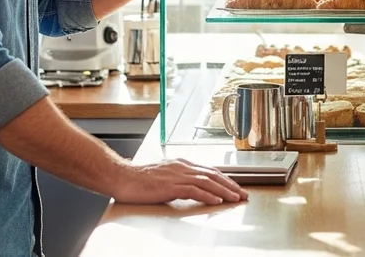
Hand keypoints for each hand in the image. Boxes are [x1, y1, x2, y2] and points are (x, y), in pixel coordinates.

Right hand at [109, 159, 248, 205]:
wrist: (121, 177)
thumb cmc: (138, 179)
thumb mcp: (163, 177)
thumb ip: (178, 180)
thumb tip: (190, 188)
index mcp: (181, 164)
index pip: (209, 170)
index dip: (224, 179)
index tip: (235, 188)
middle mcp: (182, 167)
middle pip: (213, 175)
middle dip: (230, 185)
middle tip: (243, 194)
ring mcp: (177, 175)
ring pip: (207, 181)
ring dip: (224, 191)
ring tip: (235, 199)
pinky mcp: (171, 185)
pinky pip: (194, 190)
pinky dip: (208, 195)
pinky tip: (216, 201)